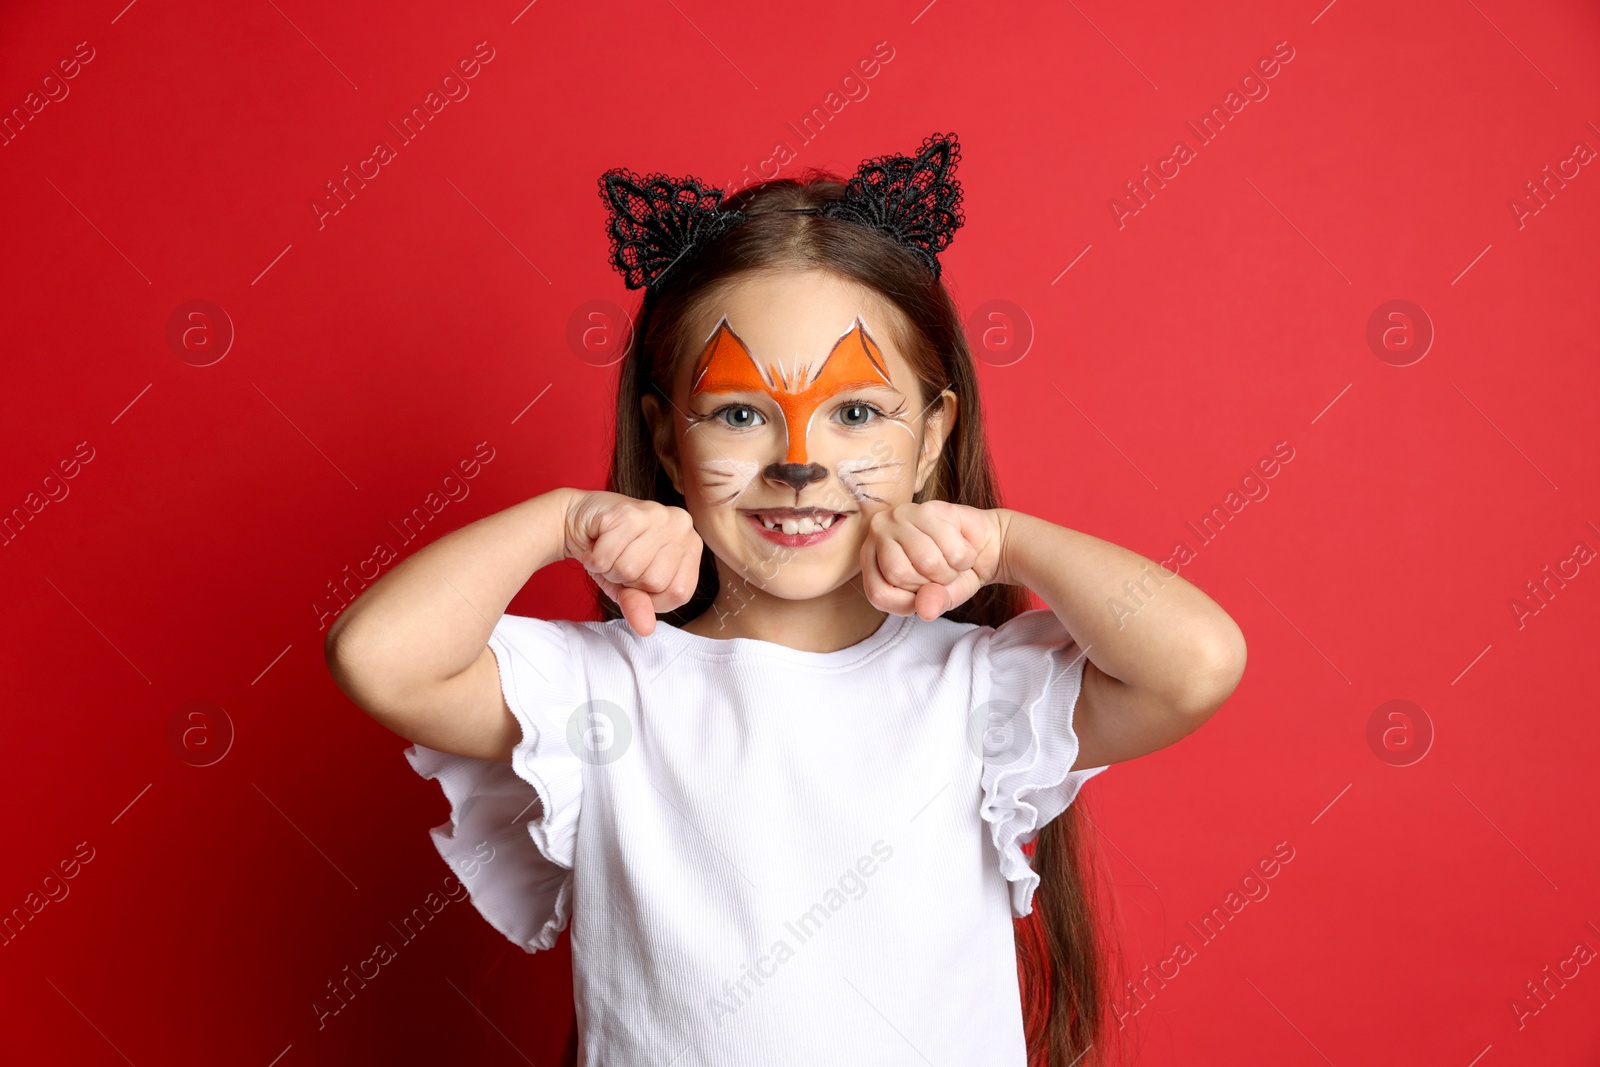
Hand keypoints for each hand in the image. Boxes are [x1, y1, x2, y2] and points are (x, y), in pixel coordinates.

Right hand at [563, 491, 702, 635]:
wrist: (579, 520)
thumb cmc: (613, 554)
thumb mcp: (629, 588)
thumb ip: (640, 606)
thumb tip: (646, 628)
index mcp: (691, 545)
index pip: (679, 592)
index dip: (652, 598)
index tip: (638, 582)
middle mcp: (682, 526)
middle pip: (654, 581)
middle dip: (626, 580)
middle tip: (619, 561)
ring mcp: (658, 514)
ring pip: (630, 568)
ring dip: (609, 569)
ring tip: (609, 553)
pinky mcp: (630, 511)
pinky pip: (608, 556)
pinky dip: (594, 559)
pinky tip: (596, 545)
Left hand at [860, 501, 1007, 620]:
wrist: (981, 546)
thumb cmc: (951, 573)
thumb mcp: (940, 598)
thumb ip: (931, 603)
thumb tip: (926, 610)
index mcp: (870, 559)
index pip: (878, 594)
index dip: (906, 603)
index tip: (921, 594)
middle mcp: (879, 532)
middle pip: (900, 574)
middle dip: (931, 584)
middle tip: (940, 573)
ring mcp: (901, 515)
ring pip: (928, 562)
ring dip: (951, 571)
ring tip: (951, 561)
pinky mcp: (929, 508)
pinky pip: (952, 550)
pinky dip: (965, 558)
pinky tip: (961, 546)